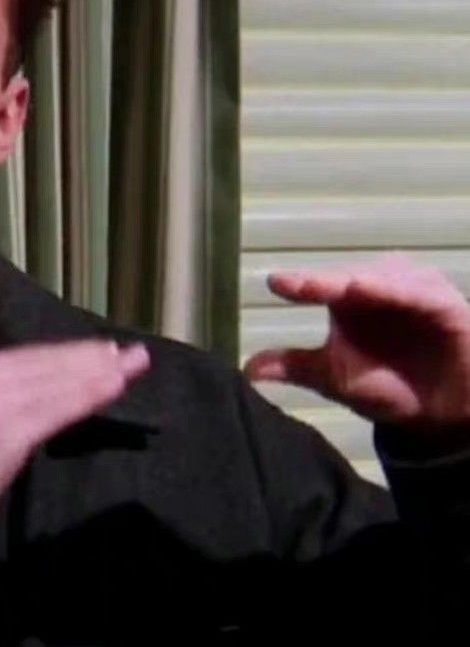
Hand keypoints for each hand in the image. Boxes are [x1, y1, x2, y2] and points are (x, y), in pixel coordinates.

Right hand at [0, 340, 148, 598]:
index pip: (27, 358)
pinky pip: (55, 407)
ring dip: (99, 372)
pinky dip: (88, 395)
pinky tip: (113, 388)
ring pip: (55, 380)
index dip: (68, 356)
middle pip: (45, 362)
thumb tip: (38, 398)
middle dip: (92, 357)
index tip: (102, 353)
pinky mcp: (2, 428)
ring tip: (132, 365)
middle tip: (133, 353)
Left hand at [244, 254, 469, 426]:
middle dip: (320, 280)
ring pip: (382, 279)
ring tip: (335, 286)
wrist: (442, 415)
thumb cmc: (388, 384)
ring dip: (359, 280)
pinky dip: (398, 291)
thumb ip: (295, 367)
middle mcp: (379, 286)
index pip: (319, 285)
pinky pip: (421, 295)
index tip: (273, 282)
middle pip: (346, 277)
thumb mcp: (335, 377)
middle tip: (292, 283)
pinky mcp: (445, 304)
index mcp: (349, 297)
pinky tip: (373, 291)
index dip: (297, 282)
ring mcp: (414, 291)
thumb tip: (247, 369)